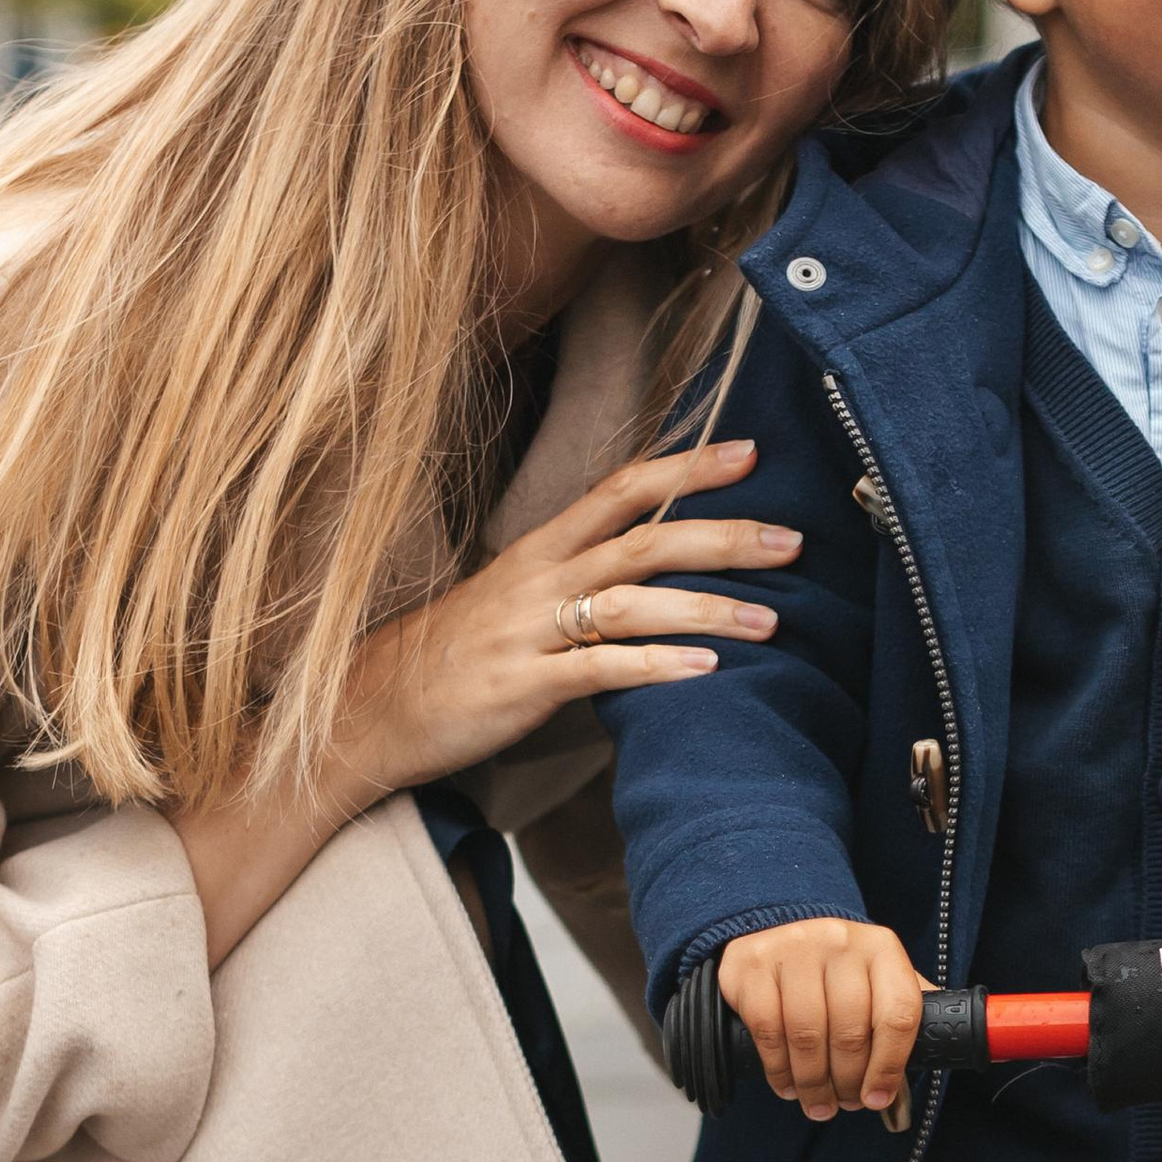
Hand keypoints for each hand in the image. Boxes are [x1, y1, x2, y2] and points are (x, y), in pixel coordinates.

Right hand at [334, 438, 797, 796]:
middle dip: (721, 535)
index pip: (621, 489)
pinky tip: (707, 670)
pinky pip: (601, 671)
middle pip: (642, 538)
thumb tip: (654, 564)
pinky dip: (658, 667)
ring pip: (630, 603)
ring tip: (771, 620)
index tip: (750, 452)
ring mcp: (529, 632)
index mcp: (539, 550)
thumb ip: (579, 578)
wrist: (370, 710)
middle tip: (791, 539)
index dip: (685, 466)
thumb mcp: (515, 600)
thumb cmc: (454, 656)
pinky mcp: (522, 687)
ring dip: (707, 608)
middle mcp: (537, 579)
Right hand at [719, 916, 928, 1120]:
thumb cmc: (834, 972)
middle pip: (851, 1031)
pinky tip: (787, 1085)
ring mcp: (795, 949)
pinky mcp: (753, 963)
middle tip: (844, 1104)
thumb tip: (948, 1049)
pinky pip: (768, 1029)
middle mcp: (841, 941)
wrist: (773, 932)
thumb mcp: (875, 979)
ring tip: (817, 1103)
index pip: (898, 1014)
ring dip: (813, 1082)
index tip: (877, 1098)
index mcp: (882, 949)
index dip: (890, 1065)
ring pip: (808, 1034)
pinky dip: (779, 1068)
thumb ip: (902, 1011)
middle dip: (847, 1082)